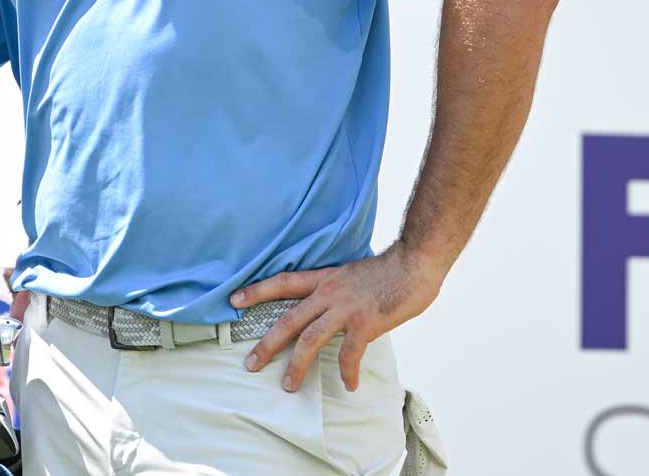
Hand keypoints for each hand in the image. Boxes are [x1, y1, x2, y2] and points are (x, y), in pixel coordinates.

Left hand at [232, 244, 445, 391]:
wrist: (415, 262)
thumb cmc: (390, 270)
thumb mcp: (352, 273)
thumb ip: (337, 290)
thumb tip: (329, 308)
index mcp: (326, 279)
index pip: (284, 282)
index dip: (257, 291)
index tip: (233, 301)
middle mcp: (330, 293)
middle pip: (289, 319)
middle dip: (267, 343)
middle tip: (250, 364)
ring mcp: (346, 308)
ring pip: (311, 339)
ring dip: (297, 365)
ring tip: (289, 386)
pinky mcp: (366, 323)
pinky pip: (350, 354)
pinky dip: (347, 372)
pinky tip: (349, 385)